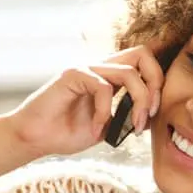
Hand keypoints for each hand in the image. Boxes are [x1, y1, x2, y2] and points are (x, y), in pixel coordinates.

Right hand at [8, 45, 165, 158]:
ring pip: (128, 72)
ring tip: (133, 126)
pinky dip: (105, 112)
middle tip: (149, 113)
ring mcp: (86, 68)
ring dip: (138, 101)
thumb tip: (151, 115)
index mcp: (110, 76)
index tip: (151, 116)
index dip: (157, 85)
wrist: (35, 139)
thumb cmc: (66, 133)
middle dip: (155, 83)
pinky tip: (96, 129)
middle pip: (143, 54)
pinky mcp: (72, 75)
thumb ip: (127, 117)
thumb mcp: (107, 127)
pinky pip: (102, 88)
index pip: (144, 63)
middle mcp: (100, 67)